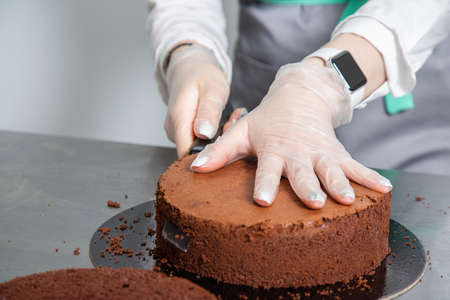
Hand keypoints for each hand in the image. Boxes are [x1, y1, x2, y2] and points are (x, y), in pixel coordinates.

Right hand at [164, 44, 228, 156]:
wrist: (191, 66)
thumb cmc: (202, 75)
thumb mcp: (212, 90)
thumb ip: (208, 113)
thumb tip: (204, 134)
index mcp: (179, 119)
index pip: (187, 154)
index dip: (207, 155)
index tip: (225, 143)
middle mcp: (173, 129)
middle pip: (195, 152)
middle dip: (217, 145)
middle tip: (231, 124)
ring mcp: (176, 131)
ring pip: (199, 147)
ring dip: (217, 138)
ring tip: (228, 119)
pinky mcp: (182, 131)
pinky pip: (199, 140)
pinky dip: (213, 134)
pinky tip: (220, 122)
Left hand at [190, 59, 391, 208]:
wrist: (299, 98)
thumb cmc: (267, 120)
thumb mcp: (242, 131)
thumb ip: (220, 150)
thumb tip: (194, 167)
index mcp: (273, 149)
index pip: (266, 170)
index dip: (264, 184)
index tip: (262, 200)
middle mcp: (298, 153)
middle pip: (303, 173)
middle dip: (309, 187)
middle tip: (314, 202)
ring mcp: (320, 153)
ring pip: (332, 170)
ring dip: (341, 184)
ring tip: (349, 199)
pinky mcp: (336, 152)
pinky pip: (355, 165)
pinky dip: (370, 177)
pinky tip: (384, 189)